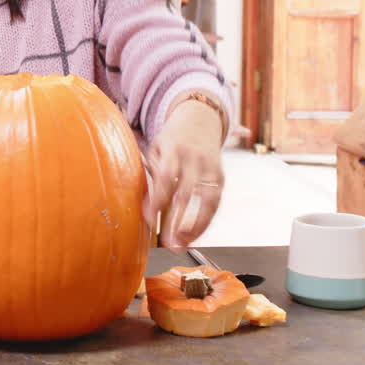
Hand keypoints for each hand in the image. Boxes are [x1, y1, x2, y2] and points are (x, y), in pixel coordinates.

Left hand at [143, 98, 225, 249]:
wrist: (200, 118)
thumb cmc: (171, 140)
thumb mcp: (156, 148)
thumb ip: (151, 172)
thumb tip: (144, 204)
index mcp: (173, 150)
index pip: (166, 178)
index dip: (157, 201)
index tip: (149, 220)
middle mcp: (194, 160)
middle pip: (187, 194)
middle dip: (177, 221)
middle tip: (169, 244)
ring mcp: (211, 168)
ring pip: (207, 201)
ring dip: (196, 226)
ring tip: (183, 245)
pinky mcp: (221, 177)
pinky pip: (215, 203)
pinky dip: (206, 221)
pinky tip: (194, 235)